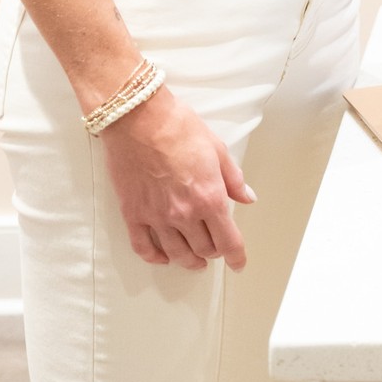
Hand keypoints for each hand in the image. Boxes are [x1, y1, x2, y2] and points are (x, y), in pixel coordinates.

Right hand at [100, 85, 253, 271]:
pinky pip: (144, 247)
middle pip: (204, 249)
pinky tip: (163, 256)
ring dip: (189, 260)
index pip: (228, 241)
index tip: (239, 263)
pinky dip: (156, 257)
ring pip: (177, 254)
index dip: (236, 256)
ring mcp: (156, 217)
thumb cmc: (178, 127)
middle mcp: (184, 214)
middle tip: (217, 247)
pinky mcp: (133, 214)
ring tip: (195, 260)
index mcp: (209, 197)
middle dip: (214, 251)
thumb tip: (247, 197)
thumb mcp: (217, 148)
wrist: (138, 118)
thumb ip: (233, 179)